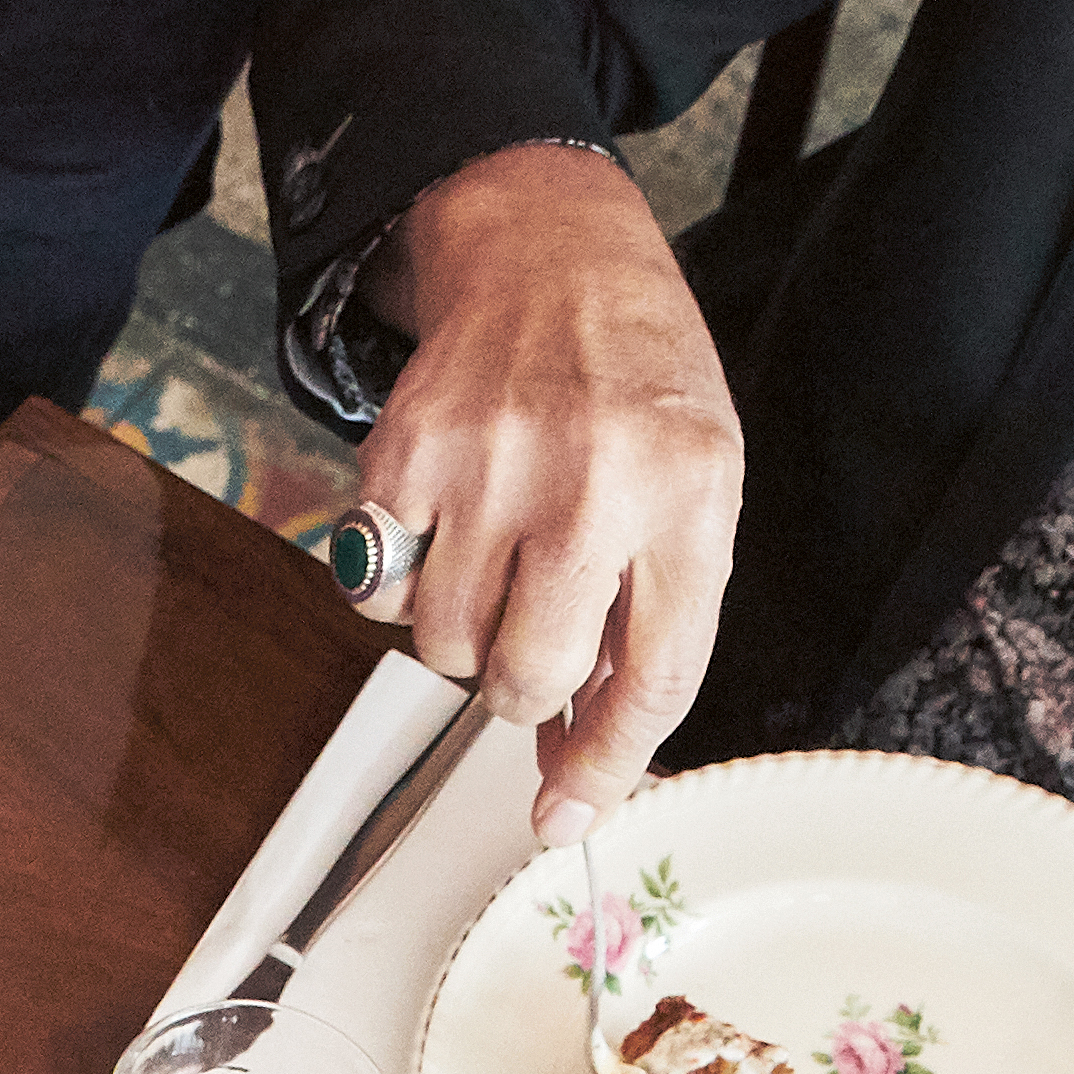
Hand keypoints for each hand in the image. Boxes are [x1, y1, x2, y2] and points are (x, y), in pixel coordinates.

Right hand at [353, 140, 742, 830]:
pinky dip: (407, 584)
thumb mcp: (689, 492)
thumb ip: (647, 626)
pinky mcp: (406, 453)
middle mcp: (593, 477)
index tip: (569, 816)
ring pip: (446, 646)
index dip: (607, 765)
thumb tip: (575, 772)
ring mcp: (491, 463)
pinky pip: (383, 591)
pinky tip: (449, 527)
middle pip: (530, 676)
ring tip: (498, 566)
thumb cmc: (636, 391)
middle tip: (534, 643)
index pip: (653, 676)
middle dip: (526, 690)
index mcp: (690, 493)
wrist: (552, 257)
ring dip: (466, 637)